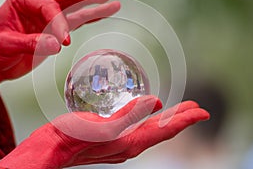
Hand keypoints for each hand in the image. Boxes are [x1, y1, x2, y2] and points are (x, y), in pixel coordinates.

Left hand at [0, 0, 121, 107]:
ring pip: (76, 5)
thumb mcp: (4, 46)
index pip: (48, 6)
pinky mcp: (56, 26)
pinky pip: (76, 19)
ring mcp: (48, 13)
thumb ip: (29, 44)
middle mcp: (37, 1)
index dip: (59, 22)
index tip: (65, 41)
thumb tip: (56, 44)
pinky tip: (103, 11)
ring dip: (95, 1)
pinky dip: (90, 16)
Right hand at [0, 96, 209, 168]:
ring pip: (151, 129)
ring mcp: (119, 142)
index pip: (165, 131)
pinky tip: (146, 113)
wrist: (50, 149)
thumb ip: (130, 115)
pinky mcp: (109, 136)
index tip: (202, 111)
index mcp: (130, 142)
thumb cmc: (71, 138)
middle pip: (161, 130)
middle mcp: (128, 145)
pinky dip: (148, 119)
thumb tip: (156, 103)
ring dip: (166, 119)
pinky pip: (137, 126)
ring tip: (177, 110)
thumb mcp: (102, 127)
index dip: (185, 120)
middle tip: (196, 108)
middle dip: (180, 119)